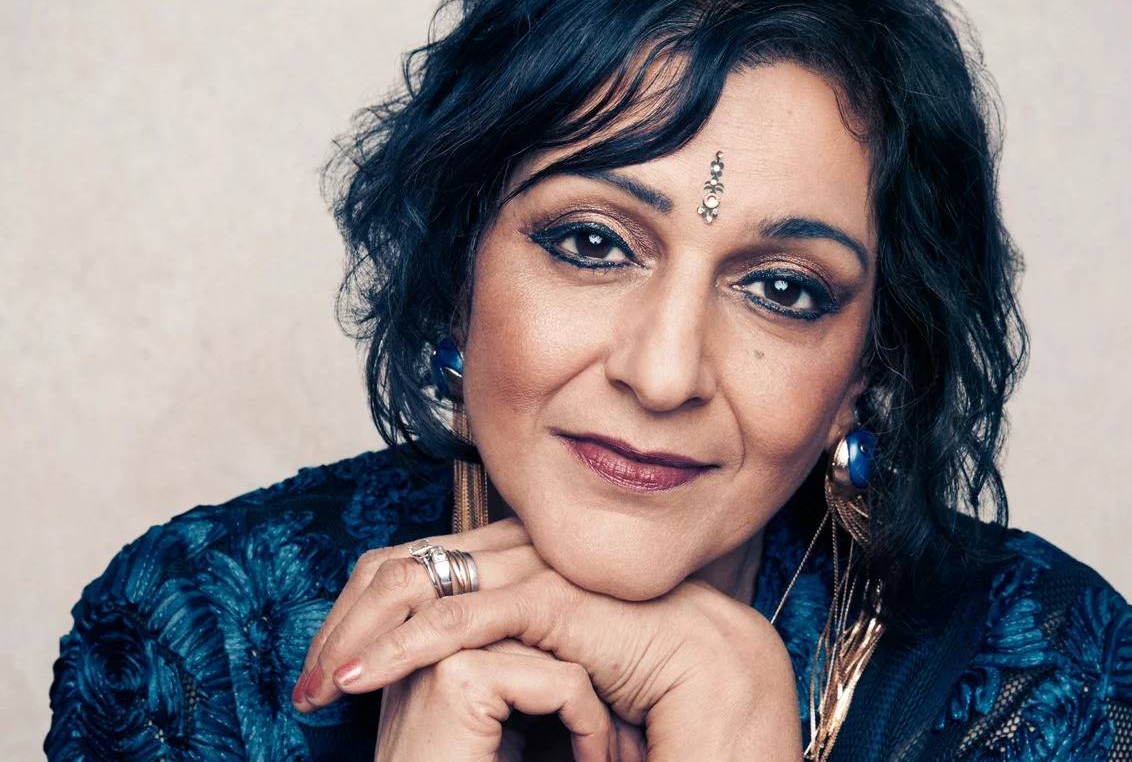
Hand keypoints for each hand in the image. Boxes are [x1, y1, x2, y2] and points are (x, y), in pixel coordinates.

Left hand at [295, 517, 799, 757]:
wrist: (700, 702)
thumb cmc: (624, 696)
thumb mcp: (529, 676)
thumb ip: (491, 650)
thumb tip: (439, 662)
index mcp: (513, 563)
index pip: (417, 567)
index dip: (362, 610)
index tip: (327, 669)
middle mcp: (520, 552)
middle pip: (404, 565)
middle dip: (346, 620)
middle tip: (308, 682)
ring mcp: (537, 567)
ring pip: (420, 584)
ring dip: (358, 635)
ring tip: (320, 686)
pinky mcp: (553, 595)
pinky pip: (461, 615)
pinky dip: (403, 645)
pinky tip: (363, 680)